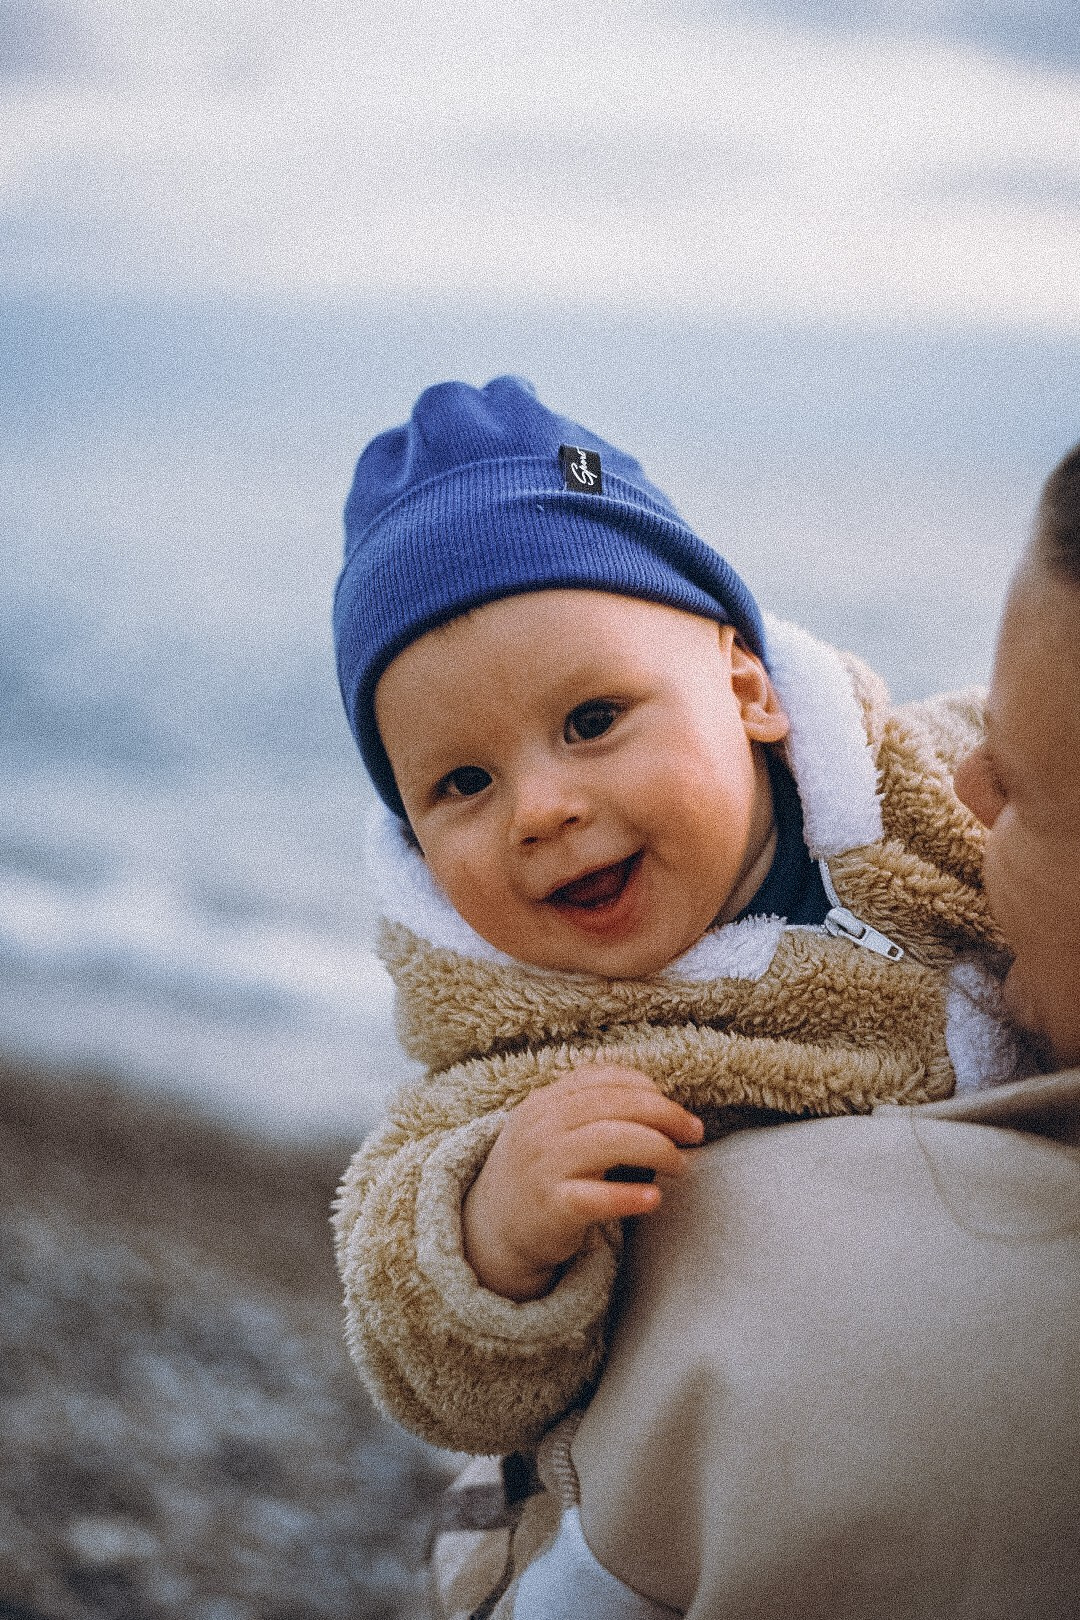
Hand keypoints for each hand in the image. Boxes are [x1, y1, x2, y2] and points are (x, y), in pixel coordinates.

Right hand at [462, 1065, 703, 1300]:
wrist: (492, 1230)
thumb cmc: (541, 1173)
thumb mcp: (552, 1129)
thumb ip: (591, 1108)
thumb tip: (658, 1100)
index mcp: (545, 1102)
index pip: (604, 1079)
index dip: (649, 1090)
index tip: (677, 1110)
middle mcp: (542, 1127)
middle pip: (615, 1106)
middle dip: (664, 1116)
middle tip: (694, 1133)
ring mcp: (544, 1166)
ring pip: (611, 1141)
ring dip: (657, 1149)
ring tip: (680, 1165)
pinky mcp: (552, 1207)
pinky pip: (597, 1198)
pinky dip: (630, 1196)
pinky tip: (654, 1198)